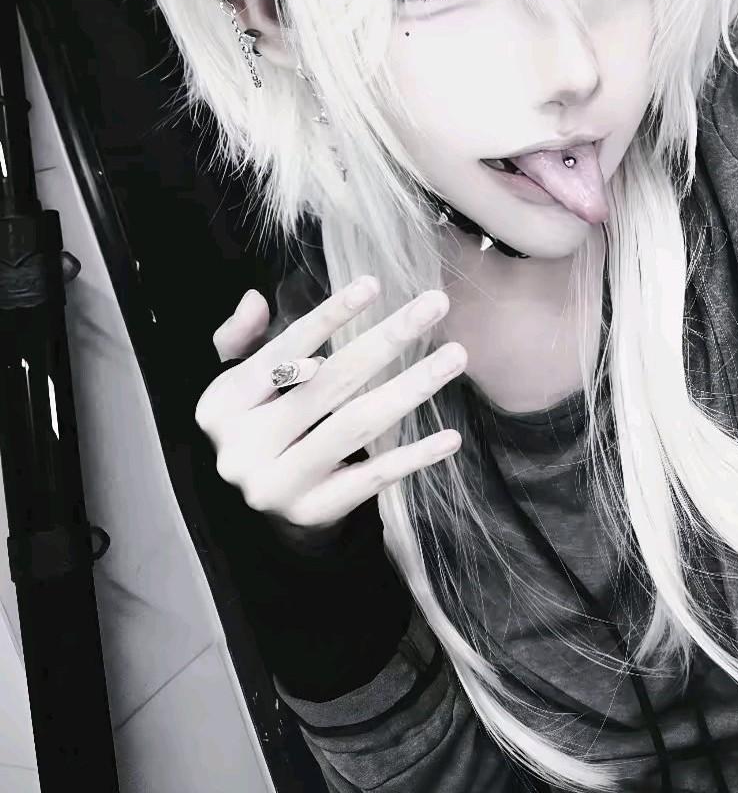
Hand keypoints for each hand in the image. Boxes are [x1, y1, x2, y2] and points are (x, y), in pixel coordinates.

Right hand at [196, 277, 466, 543]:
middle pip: (330, 383)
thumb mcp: (240, 380)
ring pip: (356, 425)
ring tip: (455, 356)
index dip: (328, 317)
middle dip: (387, 340)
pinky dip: (413, 457)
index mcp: (223, 406)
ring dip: (411, 387)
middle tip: (435, 304)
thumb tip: (254, 298)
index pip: (282, 352)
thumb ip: (242, 338)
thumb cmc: (258, 423)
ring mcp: (280, 484)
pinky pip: (373, 478)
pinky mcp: (315, 511)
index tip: (373, 284)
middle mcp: (245, 447)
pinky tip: (450, 436)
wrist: (258, 506)